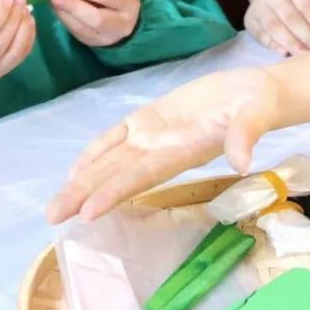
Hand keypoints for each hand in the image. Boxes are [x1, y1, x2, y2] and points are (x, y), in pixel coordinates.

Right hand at [0, 0, 35, 81]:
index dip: (0, 13)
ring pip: (16, 50)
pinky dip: (28, 37)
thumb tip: (4, 0)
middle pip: (2, 41)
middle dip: (14, 16)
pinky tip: (28, 22)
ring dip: (25, 26)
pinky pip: (21, 55)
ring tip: (25, 8)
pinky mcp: (2, 74)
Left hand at [46, 67, 281, 223]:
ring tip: (55, 203)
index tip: (87, 213)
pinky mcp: (152, 118)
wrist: (256, 94)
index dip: (114, 192)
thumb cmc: (257, 106)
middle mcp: (163, 149)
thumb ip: (245, 137)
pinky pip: (118, 136)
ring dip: (83, 179)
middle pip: (117, 174)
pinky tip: (76, 168)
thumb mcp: (254, 117)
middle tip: (51, 216)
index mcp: (183, 151)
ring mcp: (155, 135)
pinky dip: (96, 151)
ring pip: (111, 159)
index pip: (142, 175)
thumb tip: (243, 161)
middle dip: (84, 194)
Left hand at [51, 0, 138, 46]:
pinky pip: (77, 33)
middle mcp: (121, 24)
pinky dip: (65, 20)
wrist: (125, 21)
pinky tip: (57, 10)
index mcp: (128, 3)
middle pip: (97, 19)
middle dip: (74, 7)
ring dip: (65, 15)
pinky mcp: (93, 43)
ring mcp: (107, 37)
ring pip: (84, 29)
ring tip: (53, 2)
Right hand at [244, 0, 309, 55]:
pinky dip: (273, 46)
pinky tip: (285, 54)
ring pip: (274, 27)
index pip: (306, 5)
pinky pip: (260, 35)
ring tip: (305, 56)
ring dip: (291, 44)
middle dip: (306, 37)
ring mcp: (257, 5)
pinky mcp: (249, 19)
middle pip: (290, 17)